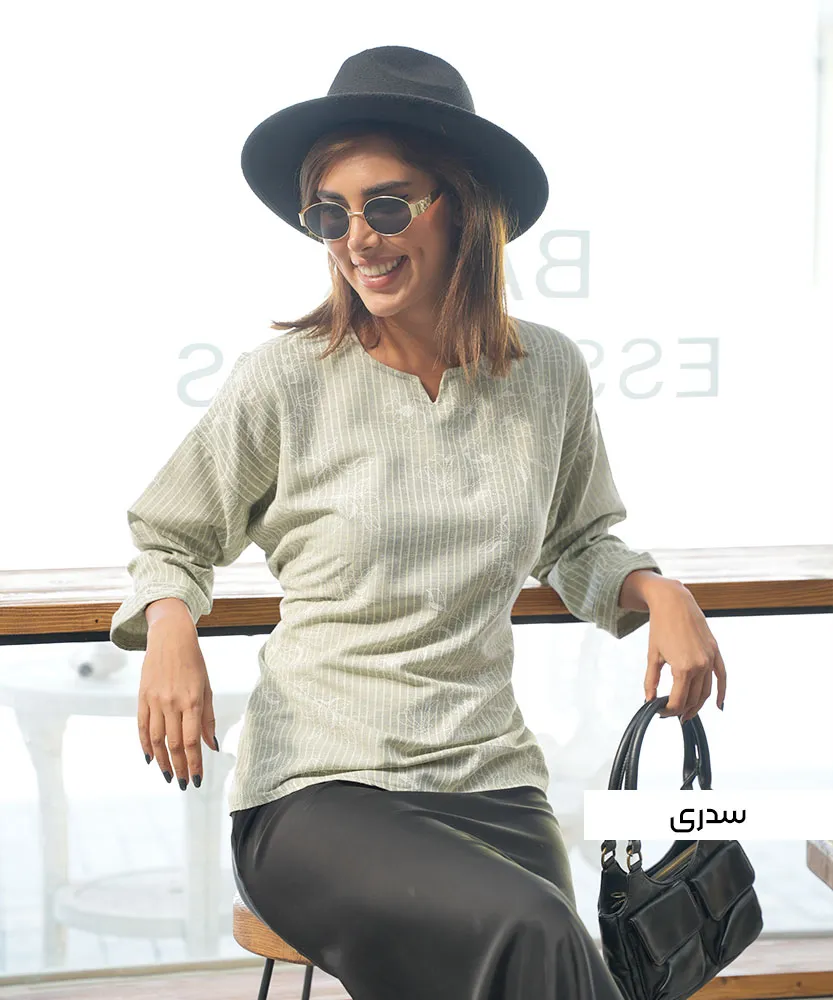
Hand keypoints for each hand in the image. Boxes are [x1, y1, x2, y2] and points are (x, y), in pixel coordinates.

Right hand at [137, 623, 217, 788]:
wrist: (170, 637)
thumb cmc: (194, 662)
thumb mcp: (207, 687)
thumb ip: (208, 718)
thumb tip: (212, 746)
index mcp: (193, 700)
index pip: (192, 741)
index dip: (194, 763)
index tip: (197, 779)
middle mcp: (172, 702)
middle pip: (173, 744)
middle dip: (179, 767)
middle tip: (183, 783)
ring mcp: (155, 700)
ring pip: (156, 739)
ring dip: (162, 761)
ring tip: (169, 775)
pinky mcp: (142, 697)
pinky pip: (142, 726)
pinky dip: (145, 745)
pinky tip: (151, 758)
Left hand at [643, 582, 726, 722]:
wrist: (673, 601)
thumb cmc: (660, 626)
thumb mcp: (652, 655)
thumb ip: (651, 680)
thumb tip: (649, 699)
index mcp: (683, 668)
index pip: (678, 700)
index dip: (668, 710)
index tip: (660, 712)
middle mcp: (701, 665)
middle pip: (694, 698)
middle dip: (682, 709)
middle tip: (672, 714)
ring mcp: (710, 658)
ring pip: (707, 691)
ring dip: (698, 705)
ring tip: (688, 713)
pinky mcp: (715, 651)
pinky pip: (721, 676)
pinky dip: (721, 692)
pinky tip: (718, 705)